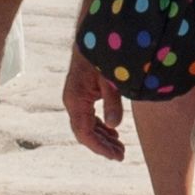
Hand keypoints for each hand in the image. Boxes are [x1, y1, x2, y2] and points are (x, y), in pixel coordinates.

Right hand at [62, 48, 126, 163]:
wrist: (92, 37)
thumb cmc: (101, 56)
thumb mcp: (110, 80)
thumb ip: (112, 103)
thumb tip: (115, 126)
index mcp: (76, 100)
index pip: (85, 133)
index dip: (100, 147)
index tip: (116, 156)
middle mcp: (72, 102)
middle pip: (85, 133)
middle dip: (102, 146)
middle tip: (121, 155)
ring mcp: (76, 99)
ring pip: (87, 126)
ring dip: (102, 138)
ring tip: (119, 147)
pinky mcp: (82, 95)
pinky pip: (89, 117)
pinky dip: (101, 126)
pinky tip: (113, 132)